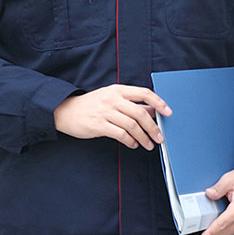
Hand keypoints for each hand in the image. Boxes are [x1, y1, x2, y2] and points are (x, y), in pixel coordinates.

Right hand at [53, 84, 170, 149]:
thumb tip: (153, 111)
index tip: (168, 112)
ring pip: (132, 125)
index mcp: (118, 90)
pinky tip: (133, 144)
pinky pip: (120, 134)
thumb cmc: (91, 105)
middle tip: (159, 137)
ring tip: (148, 144)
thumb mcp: (111, 98)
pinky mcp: (98, 125)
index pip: (144, 93)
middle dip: (153, 127)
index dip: (159, 103)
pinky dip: (130, 141)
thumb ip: (131, 104)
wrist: (65, 111)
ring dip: (143, 137)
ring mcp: (105, 112)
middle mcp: (112, 99)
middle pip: (140, 113)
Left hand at [195, 169, 233, 234]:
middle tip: (214, 211)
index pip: (221, 225)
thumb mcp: (229, 179)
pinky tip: (232, 214)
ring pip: (228, 233)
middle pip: (223, 232)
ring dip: (223, 225)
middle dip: (214, 226)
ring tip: (227, 209)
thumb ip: (217, 188)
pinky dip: (230, 225)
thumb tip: (208, 194)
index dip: (208, 234)